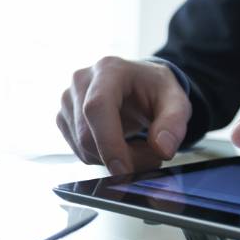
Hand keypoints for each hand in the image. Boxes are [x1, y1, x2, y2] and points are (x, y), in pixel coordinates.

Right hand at [57, 57, 191, 173]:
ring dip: (113, 159)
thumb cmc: (155, 90)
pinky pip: (80, 152)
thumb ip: (174, 124)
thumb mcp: (177, 101)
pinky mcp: (63, 119)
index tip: (124, 169)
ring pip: (83, 149)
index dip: (108, 142)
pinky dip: (103, 158)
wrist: (138, 85)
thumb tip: (162, 149)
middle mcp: (81, 82)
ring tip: (138, 146)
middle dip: (120, 157)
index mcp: (108, 70)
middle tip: (151, 156)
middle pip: (87, 135)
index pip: (97, 108)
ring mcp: (67, 101)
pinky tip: (119, 144)